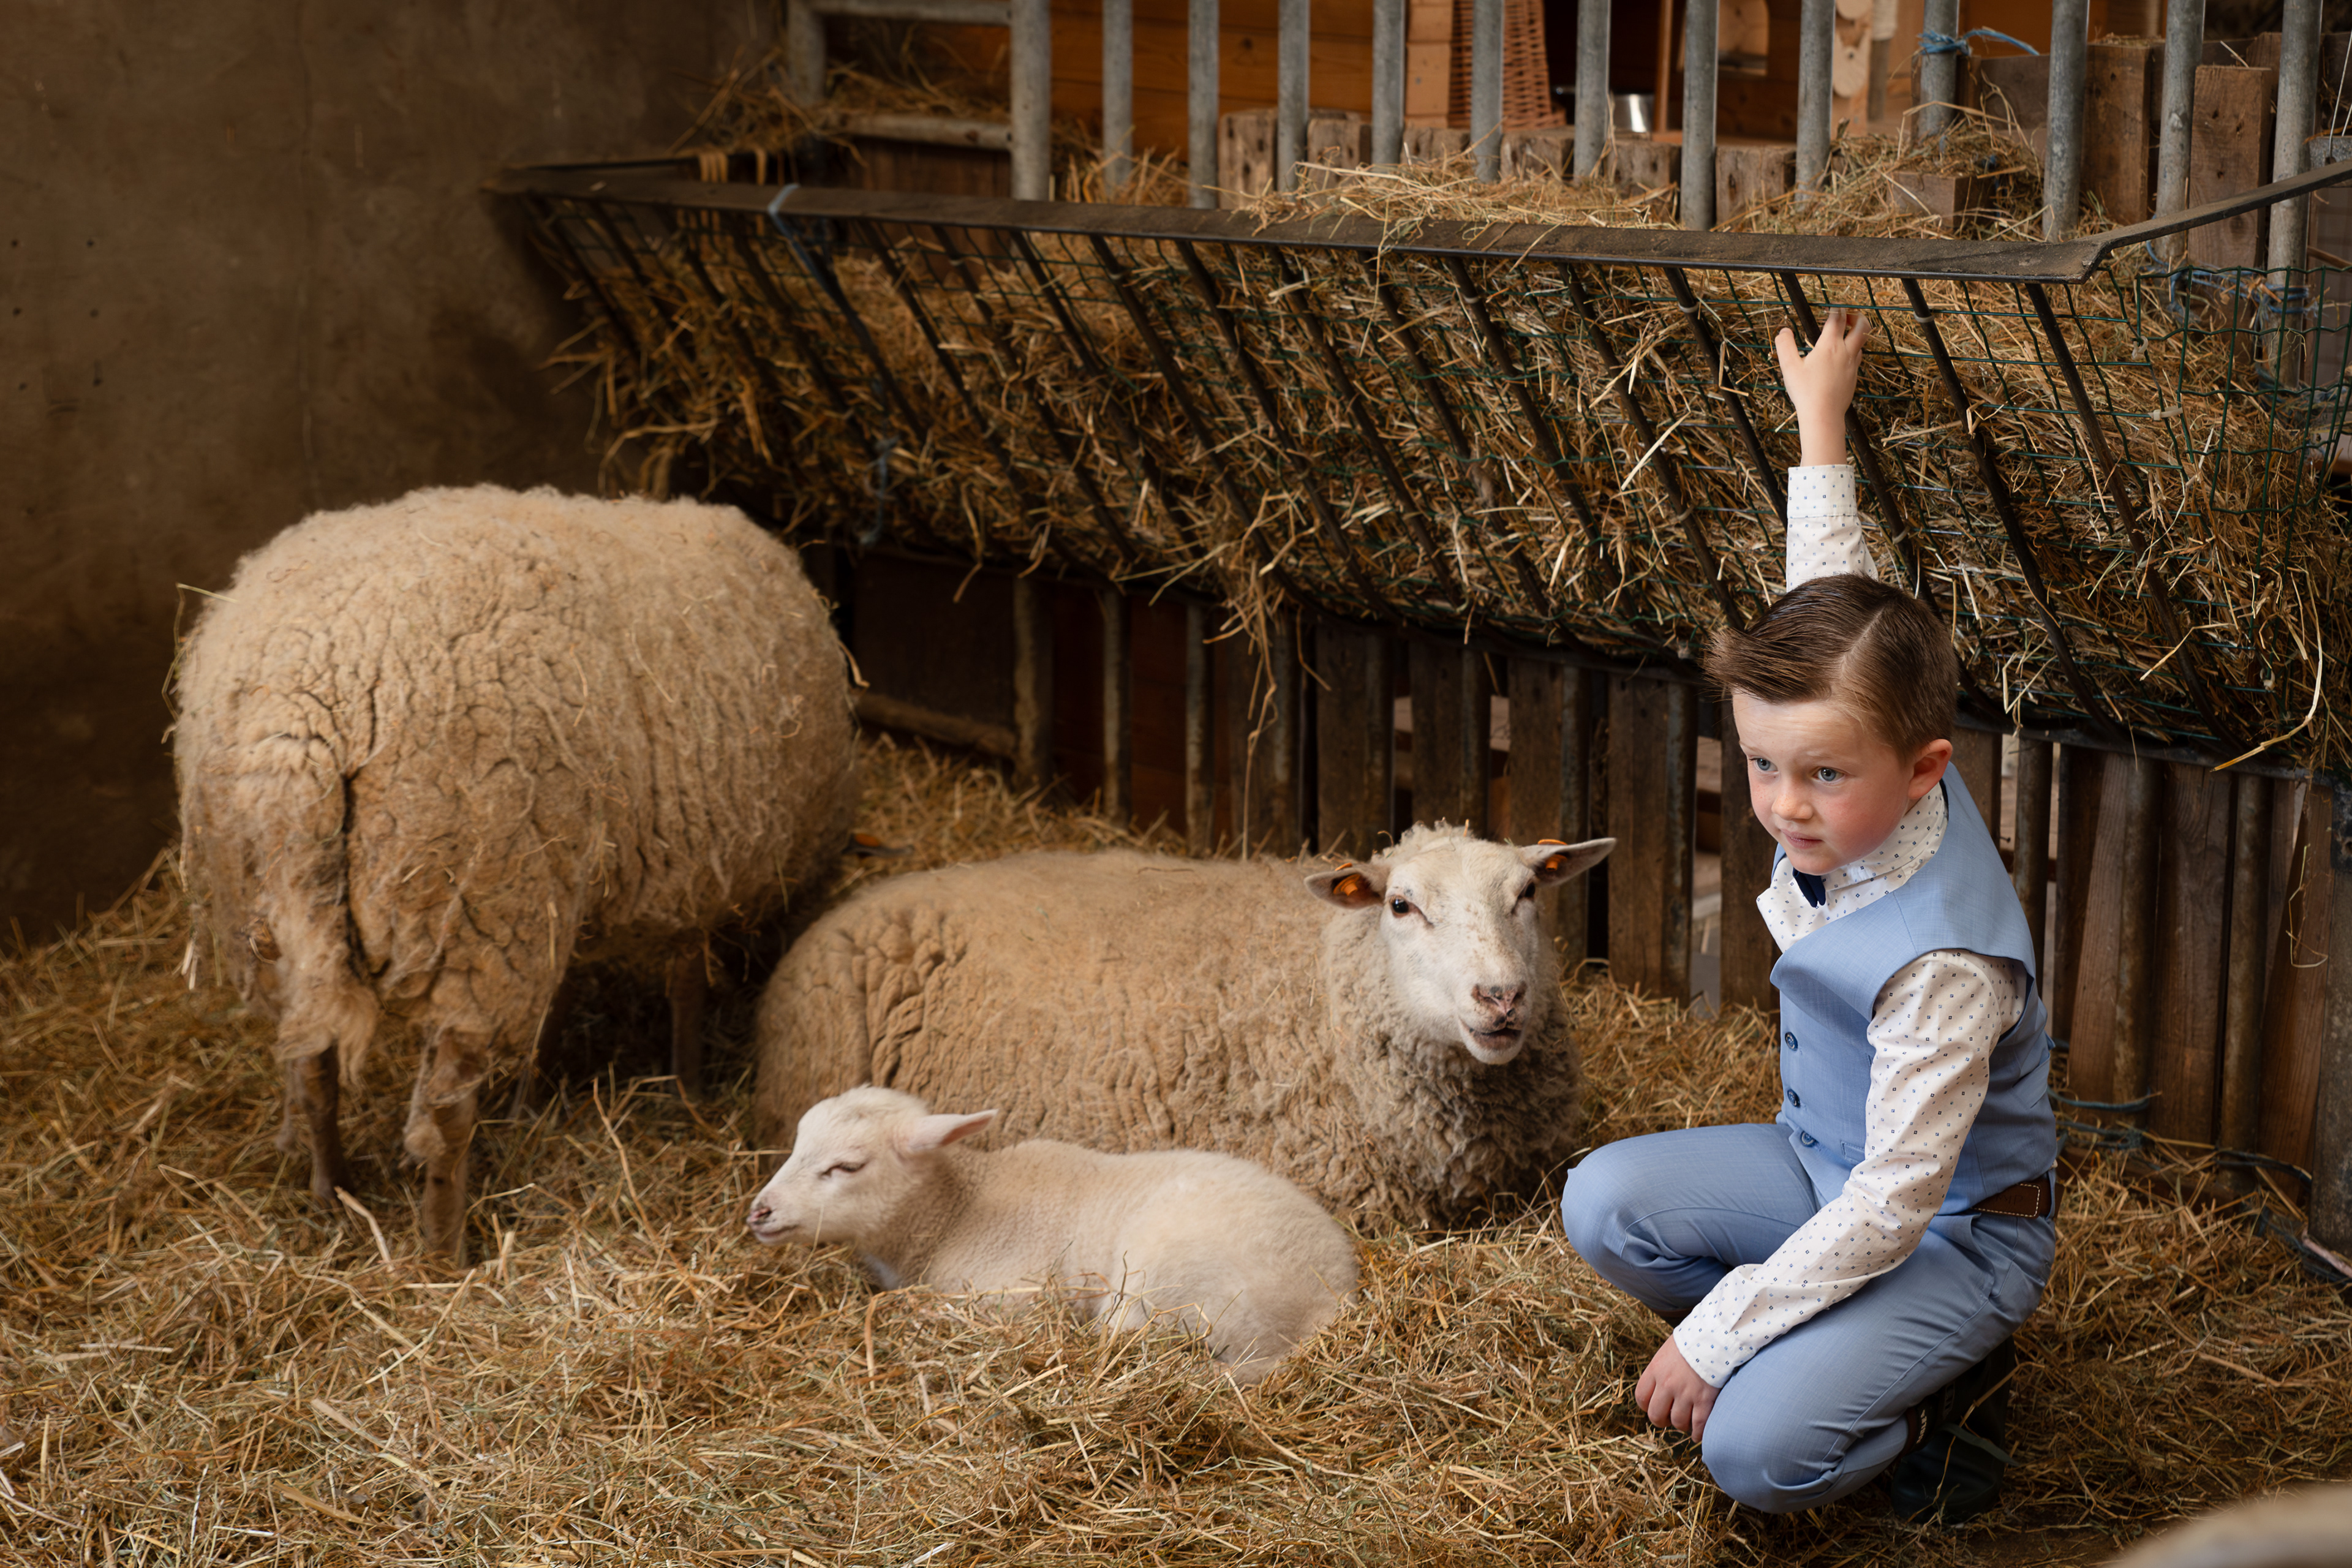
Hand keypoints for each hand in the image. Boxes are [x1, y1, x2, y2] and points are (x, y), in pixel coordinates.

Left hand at [1635, 1334, 1718, 1441]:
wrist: (1715, 1336)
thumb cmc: (1693, 1341)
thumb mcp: (1668, 1351)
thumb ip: (1662, 1369)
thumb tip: (1661, 1385)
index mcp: (1655, 1370)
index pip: (1641, 1397)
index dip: (1647, 1406)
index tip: (1654, 1407)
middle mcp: (1667, 1384)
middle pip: (1656, 1415)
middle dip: (1662, 1420)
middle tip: (1669, 1419)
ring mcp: (1686, 1394)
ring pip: (1677, 1422)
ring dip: (1681, 1425)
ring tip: (1686, 1422)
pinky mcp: (1704, 1400)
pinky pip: (1698, 1425)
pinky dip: (1698, 1433)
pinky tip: (1697, 1434)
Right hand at [1773, 306, 1871, 467]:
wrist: (1823, 415)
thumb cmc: (1805, 391)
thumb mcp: (1789, 367)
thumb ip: (1785, 345)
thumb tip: (1783, 331)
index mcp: (1829, 346)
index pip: (1836, 320)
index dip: (1835, 310)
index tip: (1832, 308)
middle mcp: (1845, 352)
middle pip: (1861, 326)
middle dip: (1856, 316)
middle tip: (1847, 316)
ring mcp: (1852, 365)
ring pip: (1862, 342)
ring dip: (1857, 333)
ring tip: (1846, 333)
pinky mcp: (1854, 376)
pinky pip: (1858, 357)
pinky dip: (1854, 349)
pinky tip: (1844, 356)